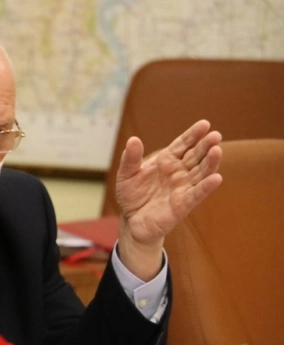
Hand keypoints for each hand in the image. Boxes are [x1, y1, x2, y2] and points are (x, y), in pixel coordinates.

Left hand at [114, 120, 221, 279]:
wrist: (131, 220)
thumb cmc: (131, 195)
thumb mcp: (126, 174)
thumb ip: (131, 158)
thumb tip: (133, 140)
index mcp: (167, 160)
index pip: (183, 144)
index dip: (193, 135)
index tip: (205, 124)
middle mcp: (179, 172)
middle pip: (195, 156)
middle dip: (205, 146)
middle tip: (216, 135)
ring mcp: (183, 187)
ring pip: (201, 172)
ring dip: (210, 162)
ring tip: (217, 151)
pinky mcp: (183, 204)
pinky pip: (197, 194)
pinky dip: (206, 187)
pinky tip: (216, 178)